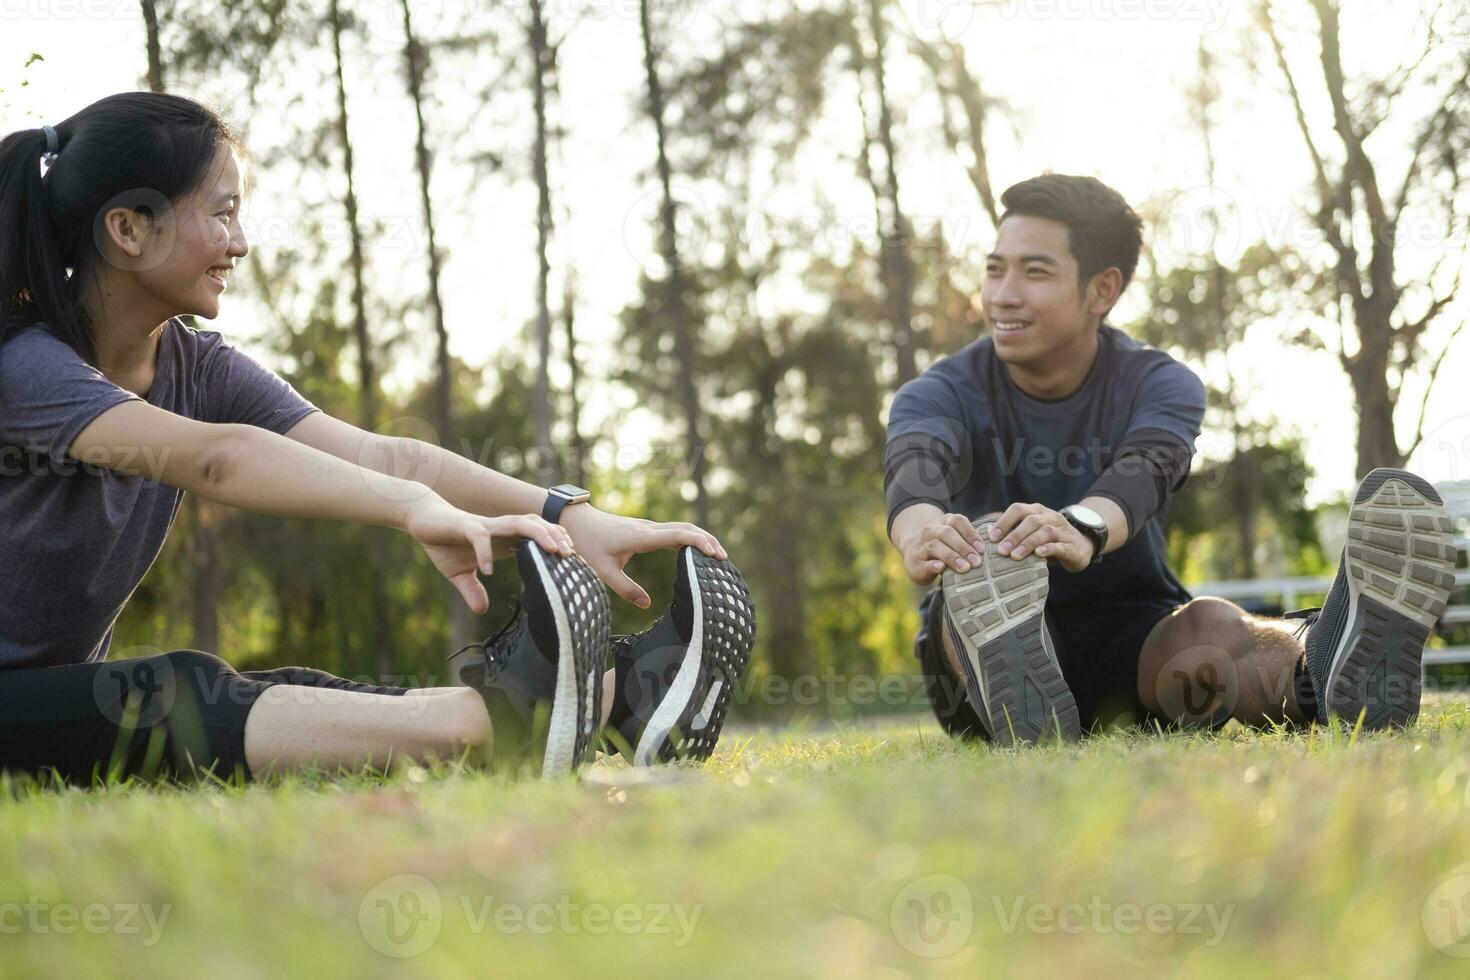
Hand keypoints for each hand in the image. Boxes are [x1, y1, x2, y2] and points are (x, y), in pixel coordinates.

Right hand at [404, 495, 573, 614]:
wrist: (421, 519)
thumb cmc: (444, 542)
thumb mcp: (459, 573)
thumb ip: (472, 590)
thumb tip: (482, 609)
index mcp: (502, 539)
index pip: (536, 536)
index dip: (555, 545)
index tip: (570, 561)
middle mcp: (498, 529)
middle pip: (535, 526)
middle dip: (555, 537)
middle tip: (570, 556)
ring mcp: (483, 526)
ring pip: (519, 523)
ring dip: (538, 535)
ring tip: (551, 552)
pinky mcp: (463, 526)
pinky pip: (479, 537)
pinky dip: (485, 553)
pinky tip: (488, 571)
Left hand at [559, 505, 726, 607]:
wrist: (577, 521)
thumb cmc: (589, 545)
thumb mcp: (603, 571)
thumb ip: (625, 589)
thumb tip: (647, 605)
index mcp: (640, 537)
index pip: (677, 535)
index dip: (698, 542)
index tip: (714, 553)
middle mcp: (648, 528)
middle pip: (686, 529)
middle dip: (707, 541)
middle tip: (723, 559)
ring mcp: (649, 527)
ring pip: (683, 528)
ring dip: (701, 538)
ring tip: (717, 556)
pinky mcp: (647, 529)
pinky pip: (675, 531)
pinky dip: (690, 539)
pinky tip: (697, 552)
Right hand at [900, 513, 986, 584]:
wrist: (912, 553)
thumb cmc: (943, 548)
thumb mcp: (954, 540)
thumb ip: (969, 541)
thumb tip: (993, 549)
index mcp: (943, 523)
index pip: (957, 521)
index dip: (970, 534)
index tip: (982, 549)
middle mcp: (930, 531)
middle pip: (946, 533)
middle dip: (963, 547)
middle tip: (977, 561)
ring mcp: (920, 546)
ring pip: (935, 546)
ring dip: (952, 557)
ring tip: (965, 568)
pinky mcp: (914, 563)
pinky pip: (923, 562)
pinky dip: (933, 565)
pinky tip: (942, 568)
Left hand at [988, 502, 1094, 572]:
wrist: (1082, 546)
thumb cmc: (1049, 540)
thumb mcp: (1032, 533)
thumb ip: (1014, 533)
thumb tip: (988, 537)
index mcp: (1038, 511)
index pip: (1018, 509)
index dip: (1004, 521)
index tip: (991, 537)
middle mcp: (1051, 517)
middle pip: (1031, 521)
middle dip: (1014, 535)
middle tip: (1001, 550)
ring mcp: (1063, 531)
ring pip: (1045, 532)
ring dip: (1028, 543)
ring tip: (1015, 556)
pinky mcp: (1072, 546)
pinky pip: (1060, 545)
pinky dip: (1048, 549)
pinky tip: (1038, 555)